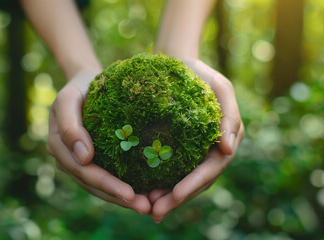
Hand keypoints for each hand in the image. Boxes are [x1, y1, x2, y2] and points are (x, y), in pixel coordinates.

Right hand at [46, 69, 150, 214]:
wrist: (84, 81)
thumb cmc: (78, 87)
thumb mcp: (68, 100)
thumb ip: (70, 127)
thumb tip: (84, 158)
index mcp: (59, 147)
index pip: (85, 172)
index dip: (107, 185)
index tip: (130, 194)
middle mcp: (68, 158)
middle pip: (94, 184)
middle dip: (119, 197)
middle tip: (146, 207)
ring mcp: (80, 159)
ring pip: (101, 186)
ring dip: (123, 198)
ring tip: (148, 205)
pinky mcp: (94, 157)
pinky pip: (108, 175)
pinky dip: (123, 185)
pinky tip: (144, 191)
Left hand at [149, 58, 244, 222]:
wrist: (178, 64)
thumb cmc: (199, 74)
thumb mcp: (220, 88)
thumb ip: (229, 115)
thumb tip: (229, 149)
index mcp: (224, 140)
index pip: (211, 168)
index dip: (194, 183)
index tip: (175, 194)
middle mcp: (210, 150)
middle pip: (196, 181)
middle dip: (177, 198)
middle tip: (155, 212)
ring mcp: (194, 151)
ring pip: (182, 180)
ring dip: (167, 197)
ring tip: (147, 208)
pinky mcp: (177, 148)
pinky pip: (170, 169)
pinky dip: (159, 182)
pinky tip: (144, 191)